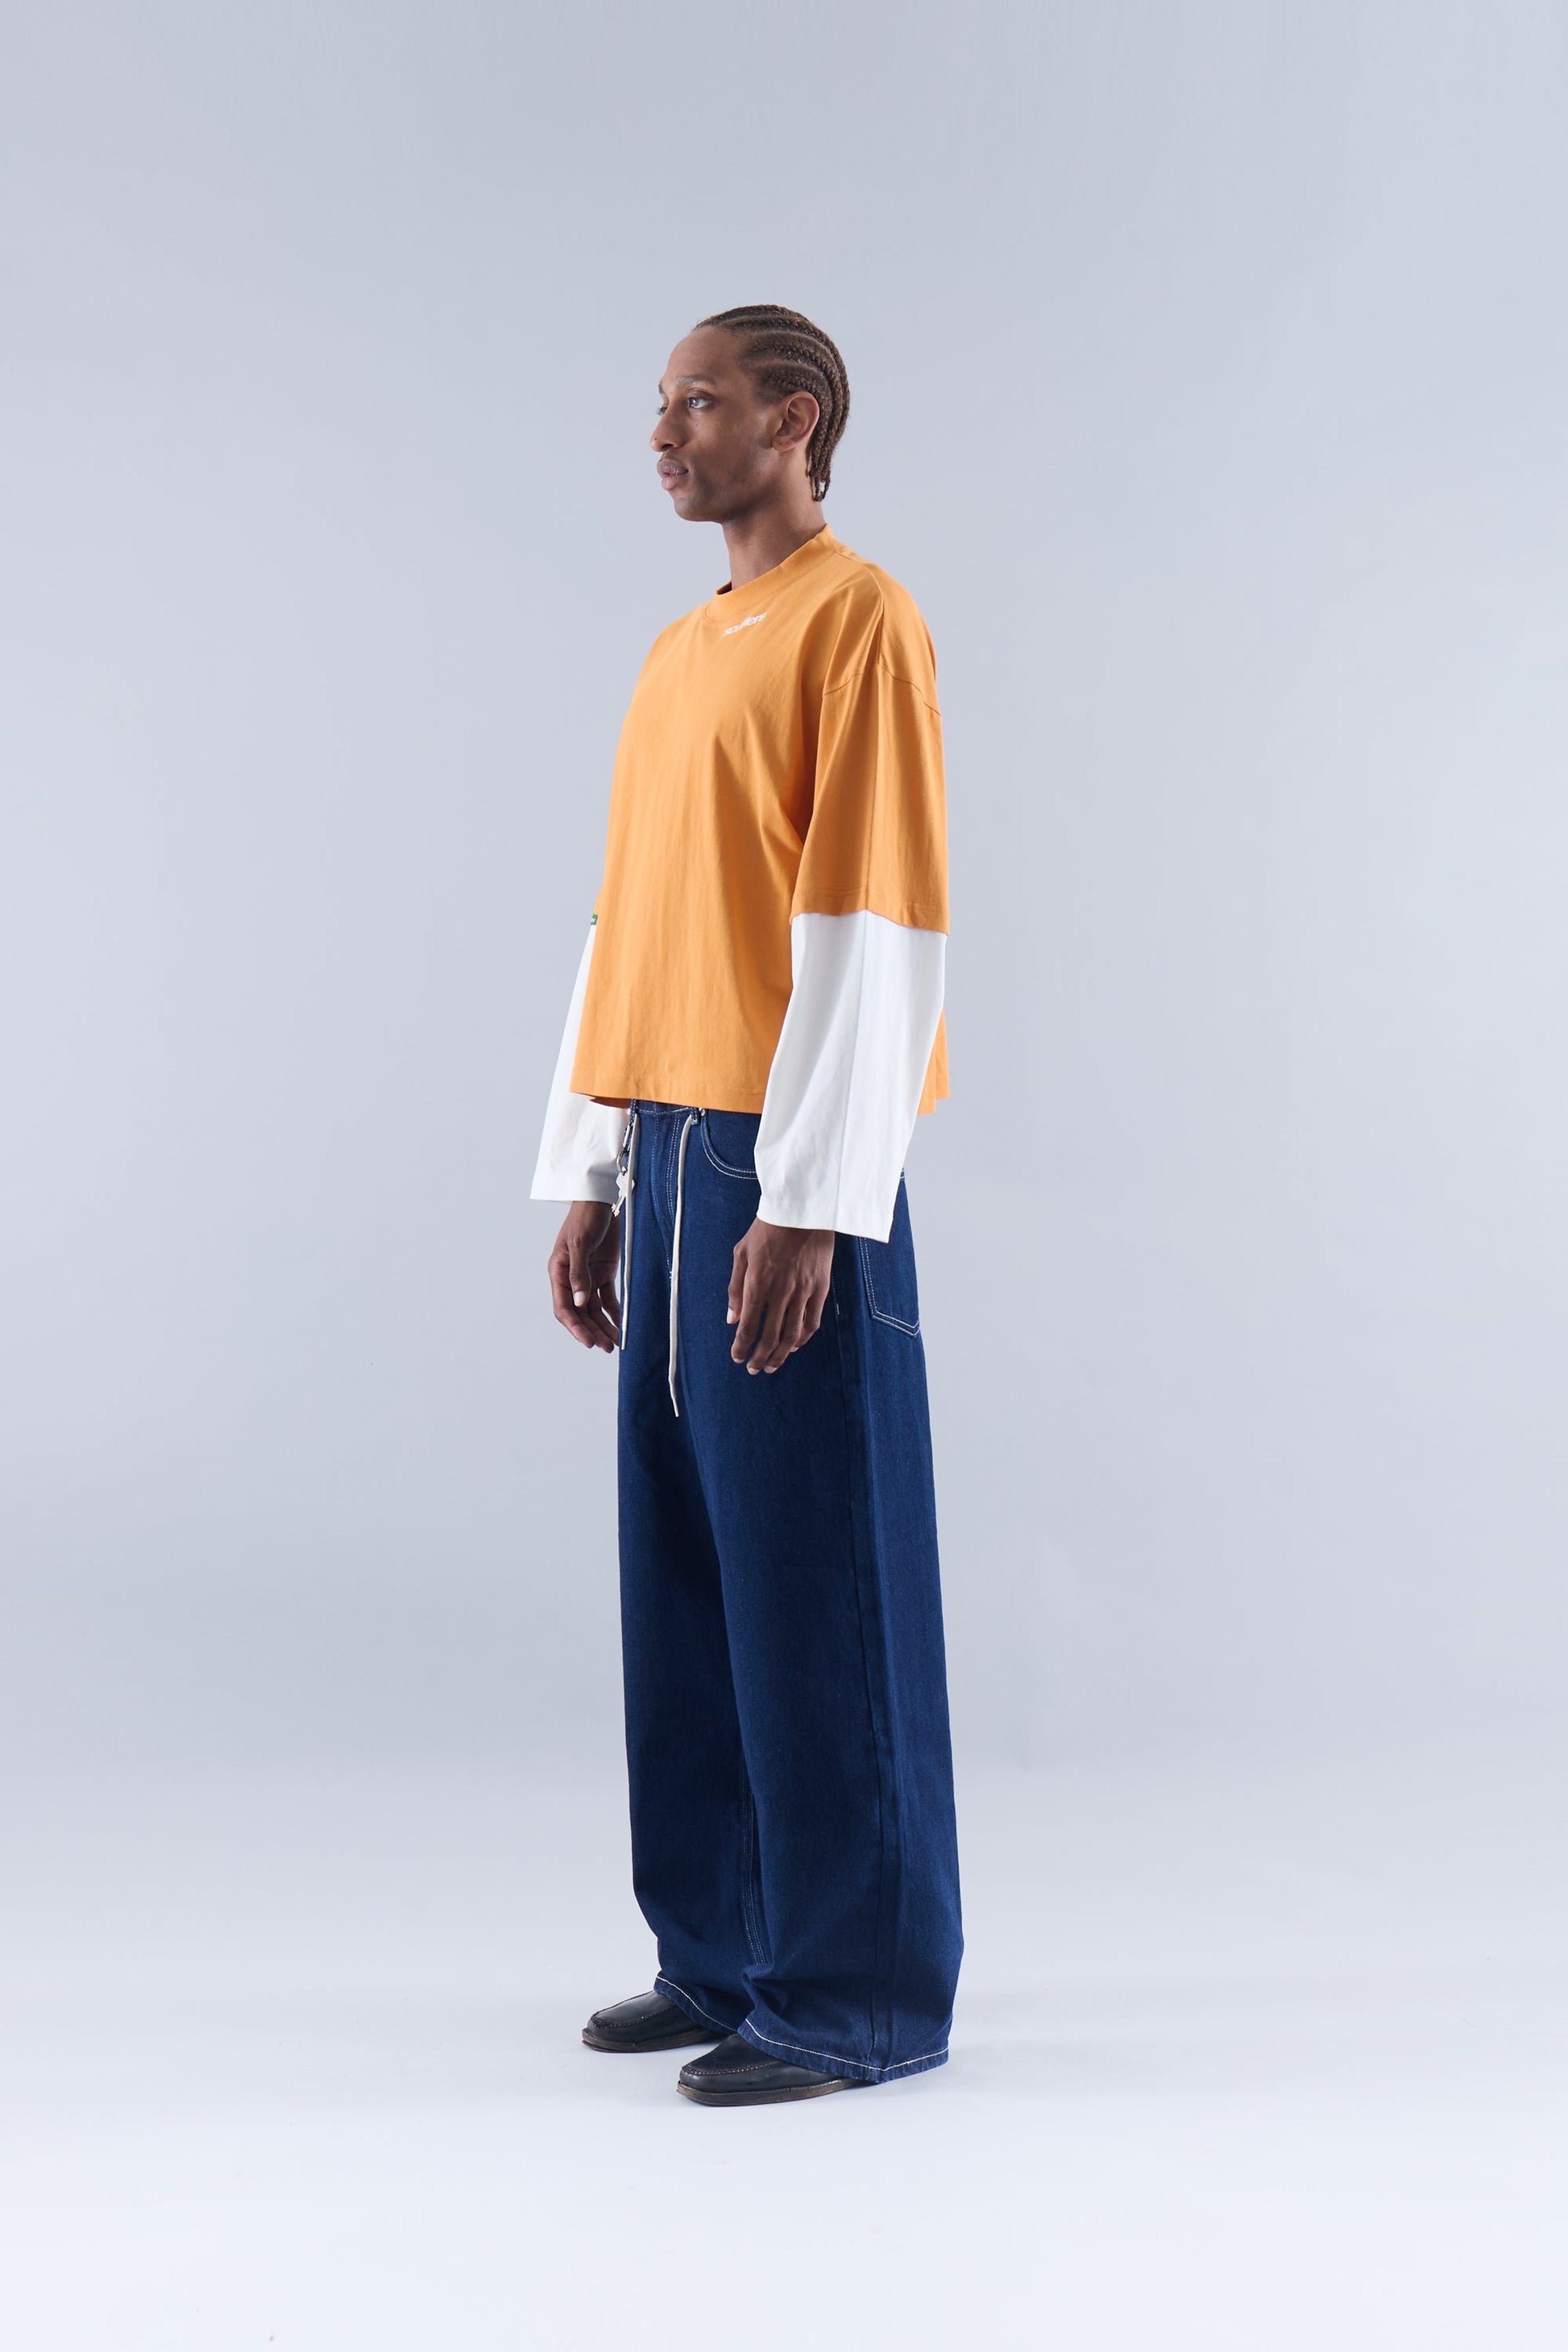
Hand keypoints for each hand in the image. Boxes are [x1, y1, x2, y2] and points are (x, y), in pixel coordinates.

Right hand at [547, 1201, 620, 1352]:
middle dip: (592, 1331)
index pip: (564, 1307)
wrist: (602, 1199)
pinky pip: (608, 1299)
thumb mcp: (580, 1243)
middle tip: (607, 1347)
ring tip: (616, 1343)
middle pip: (580, 1313)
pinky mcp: (604, 1273)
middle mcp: (571, 1278)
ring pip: (594, 1310)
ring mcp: (588, 1276)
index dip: (575, 1327)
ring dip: (603, 1326)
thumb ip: (579, 1273)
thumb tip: (580, 1303)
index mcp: (558, 1272)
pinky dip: (614, 1312)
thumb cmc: (585, 1217)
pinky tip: (622, 1325)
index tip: (588, 1342)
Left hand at [727, 1219, 833, 1373]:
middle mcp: (781, 1292)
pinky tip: (794, 1346)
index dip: (741, 1346)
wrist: (803, 1210)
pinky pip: (812, 1321)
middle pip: (769, 1336)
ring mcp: (804, 1291)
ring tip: (772, 1365)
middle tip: (753, 1369)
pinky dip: (803, 1338)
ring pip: (792, 1334)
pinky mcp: (821, 1288)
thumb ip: (735, 1288)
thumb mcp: (742, 1253)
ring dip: (780, 1355)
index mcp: (758, 1283)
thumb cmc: (767, 1228)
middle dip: (759, 1357)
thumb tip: (732, 1319)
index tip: (737, 1357)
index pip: (748, 1325)